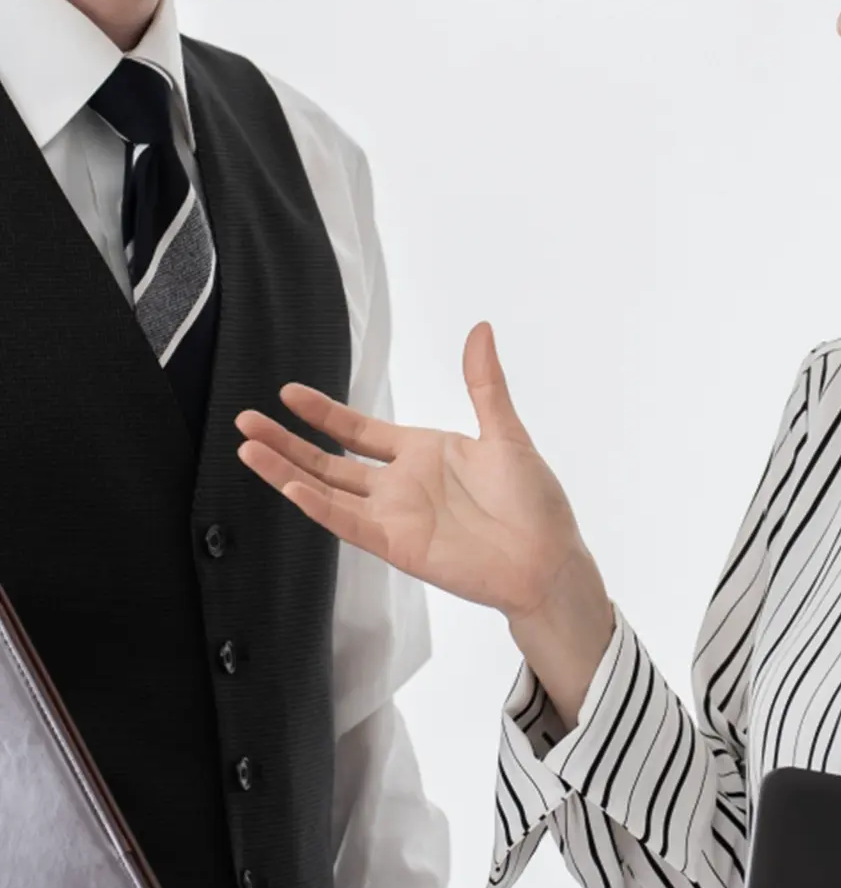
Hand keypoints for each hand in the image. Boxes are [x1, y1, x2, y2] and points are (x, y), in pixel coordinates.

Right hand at [234, 322, 594, 620]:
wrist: (548, 559)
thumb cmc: (534, 500)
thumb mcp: (505, 432)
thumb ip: (484, 383)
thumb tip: (481, 329)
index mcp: (422, 453)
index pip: (358, 429)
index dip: (323, 413)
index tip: (287, 393)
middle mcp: (400, 485)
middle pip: (329, 460)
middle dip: (288, 441)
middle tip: (246, 420)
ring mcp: (395, 516)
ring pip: (327, 490)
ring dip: (287, 471)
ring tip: (247, 449)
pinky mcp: (398, 545)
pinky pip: (349, 524)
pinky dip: (320, 507)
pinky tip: (291, 487)